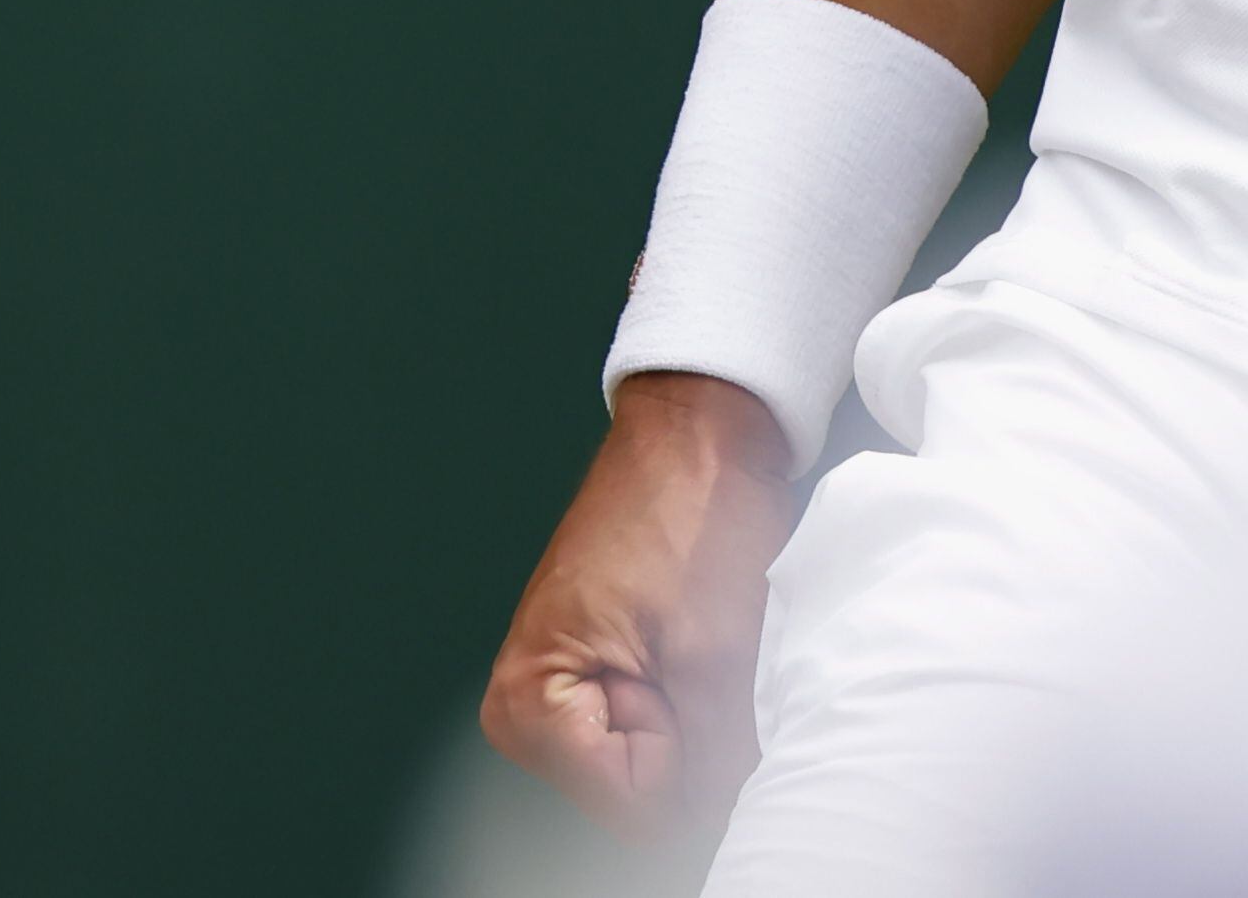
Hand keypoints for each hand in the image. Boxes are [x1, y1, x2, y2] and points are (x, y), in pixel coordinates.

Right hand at [482, 372, 799, 834]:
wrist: (703, 423)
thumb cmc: (694, 510)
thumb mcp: (717, 652)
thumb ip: (714, 764)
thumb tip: (716, 825)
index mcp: (530, 704)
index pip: (635, 809)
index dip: (693, 757)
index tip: (701, 674)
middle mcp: (531, 707)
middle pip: (643, 792)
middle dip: (698, 738)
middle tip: (708, 649)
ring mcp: (569, 688)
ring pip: (664, 759)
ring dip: (705, 715)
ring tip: (707, 634)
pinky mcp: (606, 669)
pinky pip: (668, 721)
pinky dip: (701, 690)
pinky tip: (705, 632)